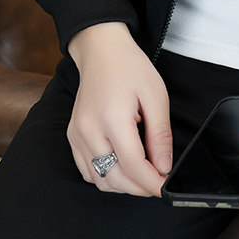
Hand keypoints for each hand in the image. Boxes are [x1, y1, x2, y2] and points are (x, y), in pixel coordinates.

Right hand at [66, 22, 172, 196]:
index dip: (151, 182)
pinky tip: (122, 166)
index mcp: (111, 117)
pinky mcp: (72, 136)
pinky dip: (106, 176)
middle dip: (139, 187)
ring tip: (143, 175)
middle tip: (158, 182)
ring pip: (99, 180)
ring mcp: (77, 135)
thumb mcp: (156, 96)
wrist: (102, 51)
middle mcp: (89, 130)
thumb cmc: (130, 68)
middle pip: (114, 178)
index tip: (165, 188)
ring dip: (123, 185)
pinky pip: (88, 171)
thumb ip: (160, 134)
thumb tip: (164, 167)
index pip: (132, 165)